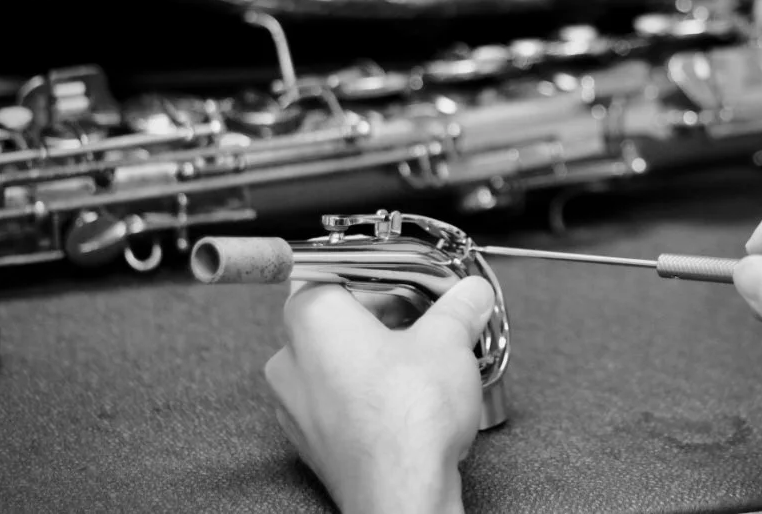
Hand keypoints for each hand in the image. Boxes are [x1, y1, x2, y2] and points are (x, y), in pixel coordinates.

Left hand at [264, 276, 495, 513]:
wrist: (402, 492)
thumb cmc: (409, 419)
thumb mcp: (450, 341)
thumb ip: (460, 307)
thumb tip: (470, 294)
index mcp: (312, 317)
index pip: (338, 270)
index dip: (384, 274)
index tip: (415, 282)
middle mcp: (291, 358)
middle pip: (338, 316)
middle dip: (387, 316)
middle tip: (429, 321)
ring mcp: (295, 404)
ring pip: (337, 360)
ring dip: (378, 355)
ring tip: (424, 361)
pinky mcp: (311, 439)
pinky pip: (337, 399)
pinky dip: (368, 392)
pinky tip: (406, 398)